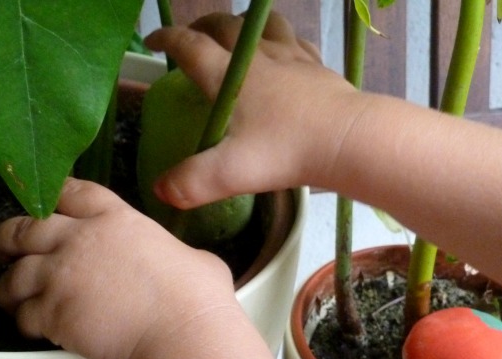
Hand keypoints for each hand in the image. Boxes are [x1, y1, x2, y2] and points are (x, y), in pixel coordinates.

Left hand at [0, 178, 236, 358]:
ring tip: (14, 299)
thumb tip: (188, 266)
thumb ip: (174, 254)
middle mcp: (79, 240)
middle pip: (24, 228)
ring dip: (11, 288)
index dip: (52, 198)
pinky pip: (23, 315)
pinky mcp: (52, 313)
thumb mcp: (195, 258)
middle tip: (8, 250)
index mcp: (115, 219)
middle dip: (11, 239)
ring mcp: (60, 276)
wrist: (180, 336)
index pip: (70, 192)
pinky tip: (34, 328)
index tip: (45, 207)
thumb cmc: (196, 300)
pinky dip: (25, 322)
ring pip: (14, 275)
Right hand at [145, 12, 359, 206]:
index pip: (190, 45)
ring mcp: (292, 58)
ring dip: (245, 25)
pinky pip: (296, 42)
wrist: (348, 139)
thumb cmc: (287, 151)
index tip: (154, 42)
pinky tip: (284, 53)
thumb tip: (161, 191)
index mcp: (230, 75)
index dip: (167, 40)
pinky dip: (282, 41)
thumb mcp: (230, 173)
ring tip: (237, 38)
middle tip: (192, 38)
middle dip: (203, 26)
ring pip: (264, 25)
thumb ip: (191, 182)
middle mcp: (258, 57)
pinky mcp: (318, 68)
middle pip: (225, 26)